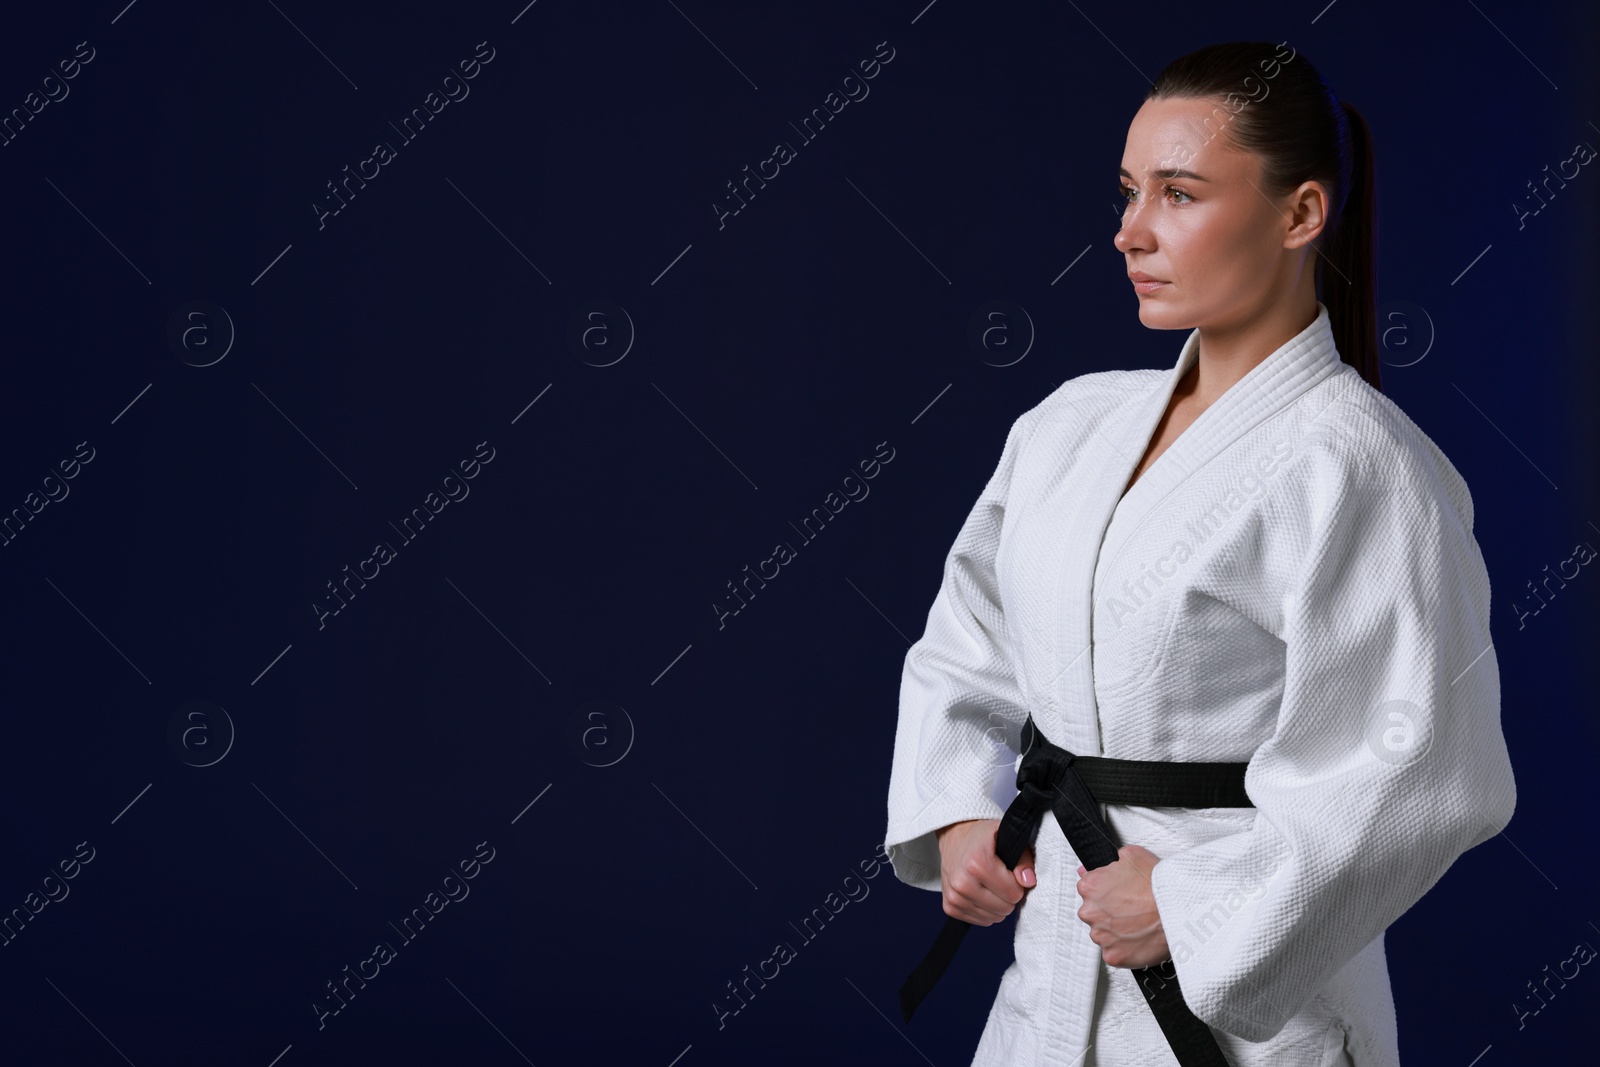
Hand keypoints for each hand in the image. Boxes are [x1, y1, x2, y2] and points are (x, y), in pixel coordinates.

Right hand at [935, 818, 1035, 925]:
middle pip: (1004, 909)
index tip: (1008, 871)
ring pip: (993, 918)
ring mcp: (954, 897)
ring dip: (996, 904)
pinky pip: (980, 921)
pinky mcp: (949, 907)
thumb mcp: (1007, 838)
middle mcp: (962, 882)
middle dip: (1007, 895)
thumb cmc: (982, 837)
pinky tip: (980, 892)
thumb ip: (1023, 860)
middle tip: (1000, 878)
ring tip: (989, 884)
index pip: (1013, 894)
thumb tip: (1029, 882)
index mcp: (977, 864)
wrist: (955, 835)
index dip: (1016, 883)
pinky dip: (984, 910)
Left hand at [1075, 844, 1168, 967]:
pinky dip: (1124, 948)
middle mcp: (1090, 912)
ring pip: (1104, 933)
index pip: (1089, 889)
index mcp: (1090, 887)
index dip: (1106, 891)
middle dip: (1109, 911)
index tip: (1119, 895)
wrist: (1178, 910)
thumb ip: (1111, 860)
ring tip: (1138, 924)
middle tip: (1131, 909)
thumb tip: (1105, 865)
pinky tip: (1138, 939)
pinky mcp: (1113, 955)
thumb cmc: (1158, 885)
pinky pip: (1114, 952)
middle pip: (1094, 912)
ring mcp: (1101, 936)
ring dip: (1116, 931)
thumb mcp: (1132, 855)